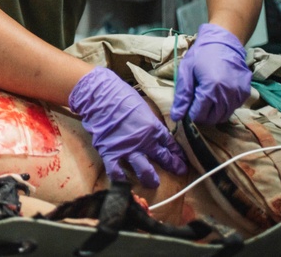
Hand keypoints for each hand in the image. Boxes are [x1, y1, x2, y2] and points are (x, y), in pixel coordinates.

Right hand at [68, 66, 186, 186]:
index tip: (181, 158)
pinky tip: (124, 182)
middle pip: (162, 158)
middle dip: (172, 166)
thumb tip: (152, 129)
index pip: (169, 143)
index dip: (176, 152)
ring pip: (144, 171)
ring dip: (151, 179)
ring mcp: (127, 149)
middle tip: (178, 171)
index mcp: (152, 127)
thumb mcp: (142, 106)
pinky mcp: (110, 153)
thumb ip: (148, 121)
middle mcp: (143, 141)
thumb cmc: (120, 95)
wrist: (99, 95)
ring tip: (153, 183)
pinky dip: (121, 179)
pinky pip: (116, 172)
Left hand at [171, 23, 251, 124]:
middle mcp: (227, 94)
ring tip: (206, 101)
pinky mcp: (245, 92)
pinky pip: (233, 108)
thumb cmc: (202, 54)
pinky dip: (224, 107)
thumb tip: (176, 117)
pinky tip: (217, 96)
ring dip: (214, 113)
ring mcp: (238, 94)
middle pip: (213, 118)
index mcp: (211, 88)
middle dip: (202, 116)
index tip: (187, 108)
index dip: (191, 114)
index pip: (199, 115)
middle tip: (195, 105)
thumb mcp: (186, 71)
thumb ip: (182, 96)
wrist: (224, 41)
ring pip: (224, 115)